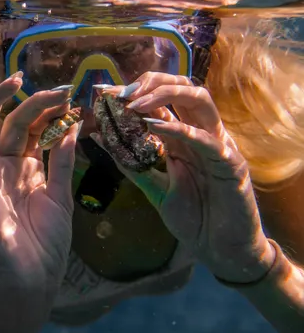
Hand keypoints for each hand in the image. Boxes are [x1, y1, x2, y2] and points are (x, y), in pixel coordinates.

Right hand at [0, 75, 79, 304]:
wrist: (33, 279)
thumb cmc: (47, 245)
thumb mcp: (61, 197)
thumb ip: (62, 161)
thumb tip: (72, 127)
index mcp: (28, 169)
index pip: (33, 128)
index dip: (49, 110)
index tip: (70, 97)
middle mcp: (6, 167)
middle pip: (13, 122)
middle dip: (34, 102)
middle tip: (57, 90)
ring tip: (14, 84)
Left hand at [92, 73, 273, 282]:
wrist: (221, 249)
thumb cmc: (193, 217)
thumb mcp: (155, 189)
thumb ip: (132, 164)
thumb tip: (102, 138)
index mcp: (183, 136)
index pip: (158, 102)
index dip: (131, 91)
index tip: (102, 90)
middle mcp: (201, 133)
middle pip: (181, 88)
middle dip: (150, 83)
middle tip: (120, 93)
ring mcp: (218, 144)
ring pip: (199, 100)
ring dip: (166, 95)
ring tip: (135, 103)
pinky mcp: (231, 163)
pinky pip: (208, 139)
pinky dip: (182, 130)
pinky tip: (155, 127)